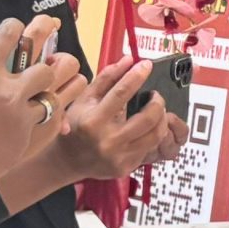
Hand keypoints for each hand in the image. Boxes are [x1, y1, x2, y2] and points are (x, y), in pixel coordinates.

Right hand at [0, 17, 82, 192]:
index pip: (11, 34)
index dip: (15, 28)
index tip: (16, 30)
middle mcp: (7, 92)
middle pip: (48, 66)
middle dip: (47, 62)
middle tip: (43, 64)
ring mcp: (20, 118)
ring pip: (58, 94)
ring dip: (55, 89)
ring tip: (51, 87)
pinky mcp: (27, 142)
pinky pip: (54, 122)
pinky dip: (53, 115)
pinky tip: (47, 112)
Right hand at [50, 57, 175, 180]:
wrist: (67, 160)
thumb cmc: (77, 125)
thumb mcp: (85, 99)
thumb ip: (107, 78)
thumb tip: (129, 60)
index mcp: (94, 121)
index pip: (121, 93)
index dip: (137, 76)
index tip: (147, 65)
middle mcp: (108, 140)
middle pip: (148, 117)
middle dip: (158, 102)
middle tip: (156, 96)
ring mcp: (119, 156)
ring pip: (155, 135)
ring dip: (161, 118)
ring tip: (156, 110)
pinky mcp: (127, 167)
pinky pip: (150, 148)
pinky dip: (152, 134)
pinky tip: (147, 128)